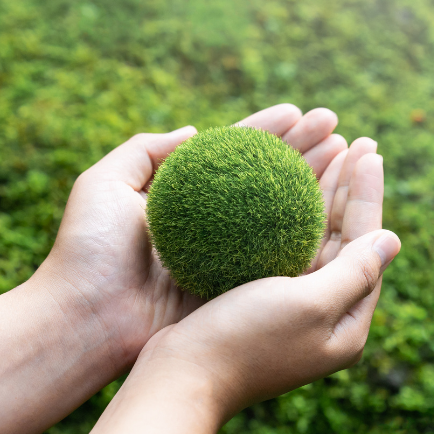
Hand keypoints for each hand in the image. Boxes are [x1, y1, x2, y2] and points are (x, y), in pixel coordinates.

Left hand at [34, 104, 347, 368]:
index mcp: (183, 196)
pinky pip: (281, 254)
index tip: (301, 112)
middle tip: (340, 130)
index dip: (269, 131)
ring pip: (283, 211)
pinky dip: (310, 231)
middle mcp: (212, 222)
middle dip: (306, 151)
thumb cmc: (87, 251)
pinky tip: (336, 209)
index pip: (235, 153)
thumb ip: (144, 150)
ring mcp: (227, 254)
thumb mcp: (102, 185)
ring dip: (317, 184)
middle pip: (268, 178)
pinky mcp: (237, 285)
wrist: (84, 321)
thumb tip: (194, 132)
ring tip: (349, 157)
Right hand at [147, 142, 397, 418]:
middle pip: (346, 238)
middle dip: (351, 188)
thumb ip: (354, 271)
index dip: (368, 194)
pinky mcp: (260, 300)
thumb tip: (392, 239)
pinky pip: (286, 246)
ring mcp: (293, 308)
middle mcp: (326, 315)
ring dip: (325, 194)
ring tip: (334, 150)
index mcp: (347, 322)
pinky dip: (292, 214)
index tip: (370, 151)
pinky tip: (288, 184)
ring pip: (317, 238)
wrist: (180, 380)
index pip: (367, 244)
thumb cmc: (245, 342)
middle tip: (360, 142)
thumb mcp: (310, 303)